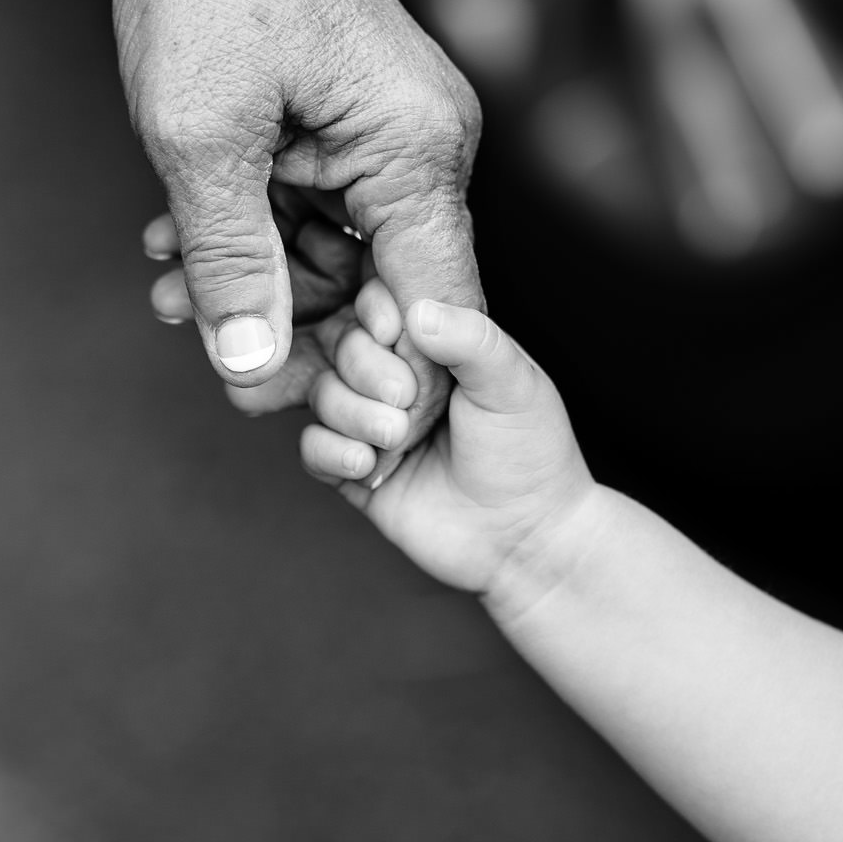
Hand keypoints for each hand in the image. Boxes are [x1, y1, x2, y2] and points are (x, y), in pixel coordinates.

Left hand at [97, 0, 481, 477]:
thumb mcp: (203, 140)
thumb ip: (236, 263)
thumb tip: (253, 366)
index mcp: (418, 153)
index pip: (436, 308)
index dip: (386, 382)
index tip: (326, 431)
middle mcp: (422, 148)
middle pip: (384, 290)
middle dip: (292, 327)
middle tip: (212, 352)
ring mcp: (386, 135)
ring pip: (338, 255)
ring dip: (255, 278)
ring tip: (170, 287)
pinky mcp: (346, 124)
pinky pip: (314, 211)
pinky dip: (252, 233)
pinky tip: (179, 244)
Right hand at [298, 280, 599, 614]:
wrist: (525, 539)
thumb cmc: (530, 454)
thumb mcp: (512, 382)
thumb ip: (471, 337)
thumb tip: (417, 308)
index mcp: (435, 345)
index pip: (381, 302)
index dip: (377, 312)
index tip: (395, 334)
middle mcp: (398, 378)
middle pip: (341, 345)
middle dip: (366, 370)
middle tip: (408, 400)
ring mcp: (373, 423)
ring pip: (322, 394)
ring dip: (353, 414)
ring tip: (397, 439)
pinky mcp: (355, 471)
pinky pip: (312, 448)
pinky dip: (331, 452)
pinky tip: (367, 465)